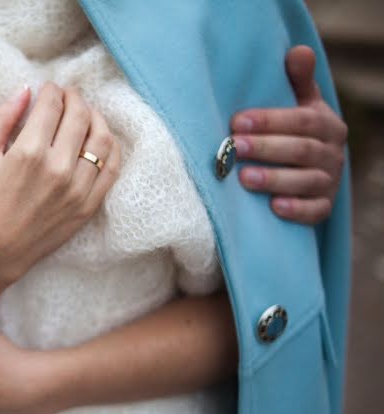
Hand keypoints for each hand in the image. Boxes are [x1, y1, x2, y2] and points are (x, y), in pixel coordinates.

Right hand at [0, 82, 120, 281]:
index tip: (48, 89)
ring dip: (96, 117)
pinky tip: (100, 139)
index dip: (51, 90)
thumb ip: (1, 119)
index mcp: (29, 152)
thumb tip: (26, 90)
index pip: (52, 104)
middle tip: (67, 96)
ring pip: (102, 138)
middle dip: (73, 98)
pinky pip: (112, 168)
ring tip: (85, 114)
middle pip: (79, 115)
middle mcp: (58, 168)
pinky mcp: (89, 205)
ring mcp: (78, 188)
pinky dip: (111, 147)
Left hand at [231, 45, 347, 223]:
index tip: (237, 121)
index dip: (270, 120)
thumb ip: (298, 81)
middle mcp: (332, 153)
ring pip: (305, 181)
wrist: (310, 175)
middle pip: (300, 150)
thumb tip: (297, 50)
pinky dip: (296, 210)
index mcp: (327, 125)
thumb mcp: (301, 106)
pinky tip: (274, 208)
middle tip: (233, 147)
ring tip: (243, 178)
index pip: (301, 120)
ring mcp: (329, 182)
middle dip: (265, 148)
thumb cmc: (295, 133)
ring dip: (274, 179)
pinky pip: (314, 211)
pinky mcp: (323, 207)